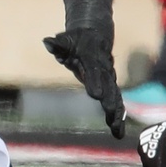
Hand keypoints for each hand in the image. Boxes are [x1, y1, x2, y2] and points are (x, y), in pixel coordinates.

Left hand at [43, 0, 125, 137]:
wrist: (97, 34)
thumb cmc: (77, 39)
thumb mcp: (65, 40)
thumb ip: (57, 44)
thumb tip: (47, 41)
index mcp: (92, 58)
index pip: (94, 70)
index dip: (95, 81)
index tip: (95, 94)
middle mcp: (104, 69)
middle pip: (108, 85)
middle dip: (110, 100)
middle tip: (110, 113)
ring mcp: (109, 78)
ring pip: (115, 96)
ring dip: (117, 112)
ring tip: (116, 129)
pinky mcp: (111, 85)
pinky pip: (116, 101)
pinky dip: (118, 115)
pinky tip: (118, 132)